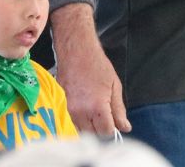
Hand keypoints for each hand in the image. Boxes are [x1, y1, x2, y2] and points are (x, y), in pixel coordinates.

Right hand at [51, 4, 130, 135]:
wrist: (76, 50)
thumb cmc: (96, 64)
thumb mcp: (115, 86)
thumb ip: (119, 110)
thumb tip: (124, 127)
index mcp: (97, 107)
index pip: (106, 133)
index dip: (111, 130)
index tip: (112, 123)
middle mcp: (81, 112)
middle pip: (92, 134)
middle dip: (99, 128)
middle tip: (103, 115)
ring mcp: (68, 110)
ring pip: (80, 130)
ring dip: (88, 125)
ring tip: (92, 109)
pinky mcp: (60, 105)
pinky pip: (70, 121)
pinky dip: (77, 119)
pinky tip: (82, 107)